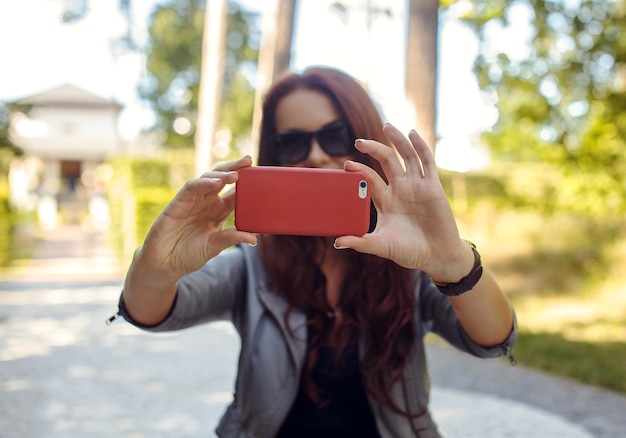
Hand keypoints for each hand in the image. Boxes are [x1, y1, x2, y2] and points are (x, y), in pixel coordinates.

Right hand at [136, 156, 256, 282]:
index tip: (260, 174)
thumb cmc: (189, 255)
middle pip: (223, 179)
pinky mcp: (179, 202)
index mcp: (218, 212)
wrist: (165, 264)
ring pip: (208, 179)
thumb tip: (254, 239)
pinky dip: (203, 183)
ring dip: (221, 174)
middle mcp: (207, 203)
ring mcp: (193, 201)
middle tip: (248, 160)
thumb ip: (231, 239)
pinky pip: (192, 187)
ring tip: (235, 175)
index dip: (247, 183)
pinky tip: (215, 182)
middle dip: (235, 168)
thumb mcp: (214, 247)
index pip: (235, 192)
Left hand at [335, 124, 472, 281]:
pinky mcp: (432, 186)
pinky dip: (420, 147)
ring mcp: (416, 186)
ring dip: (397, 140)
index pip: (370, 179)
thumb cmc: (409, 251)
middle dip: (373, 149)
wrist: (436, 256)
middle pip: (385, 161)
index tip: (347, 165)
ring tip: (387, 126)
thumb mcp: (381, 246)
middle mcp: (400, 189)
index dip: (359, 170)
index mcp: (386, 201)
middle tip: (359, 141)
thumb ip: (360, 243)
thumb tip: (337, 242)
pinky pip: (427, 162)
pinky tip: (413, 134)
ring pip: (405, 156)